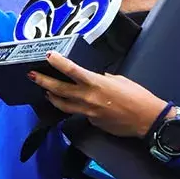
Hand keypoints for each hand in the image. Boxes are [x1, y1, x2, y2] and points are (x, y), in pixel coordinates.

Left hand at [30, 52, 168, 138]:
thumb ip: (101, 79)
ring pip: (63, 104)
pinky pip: (78, 113)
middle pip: (59, 89)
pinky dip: (74, 107)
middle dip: (43, 81)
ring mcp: (87, 112)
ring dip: (52, 97)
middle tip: (33, 76)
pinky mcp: (91, 122)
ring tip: (46, 91)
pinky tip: (75, 104)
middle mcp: (88, 98)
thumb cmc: (137, 97)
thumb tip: (92, 78)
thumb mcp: (119, 80)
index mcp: (96, 83)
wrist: (146, 120)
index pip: (72, 70)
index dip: (58, 62)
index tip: (48, 56)